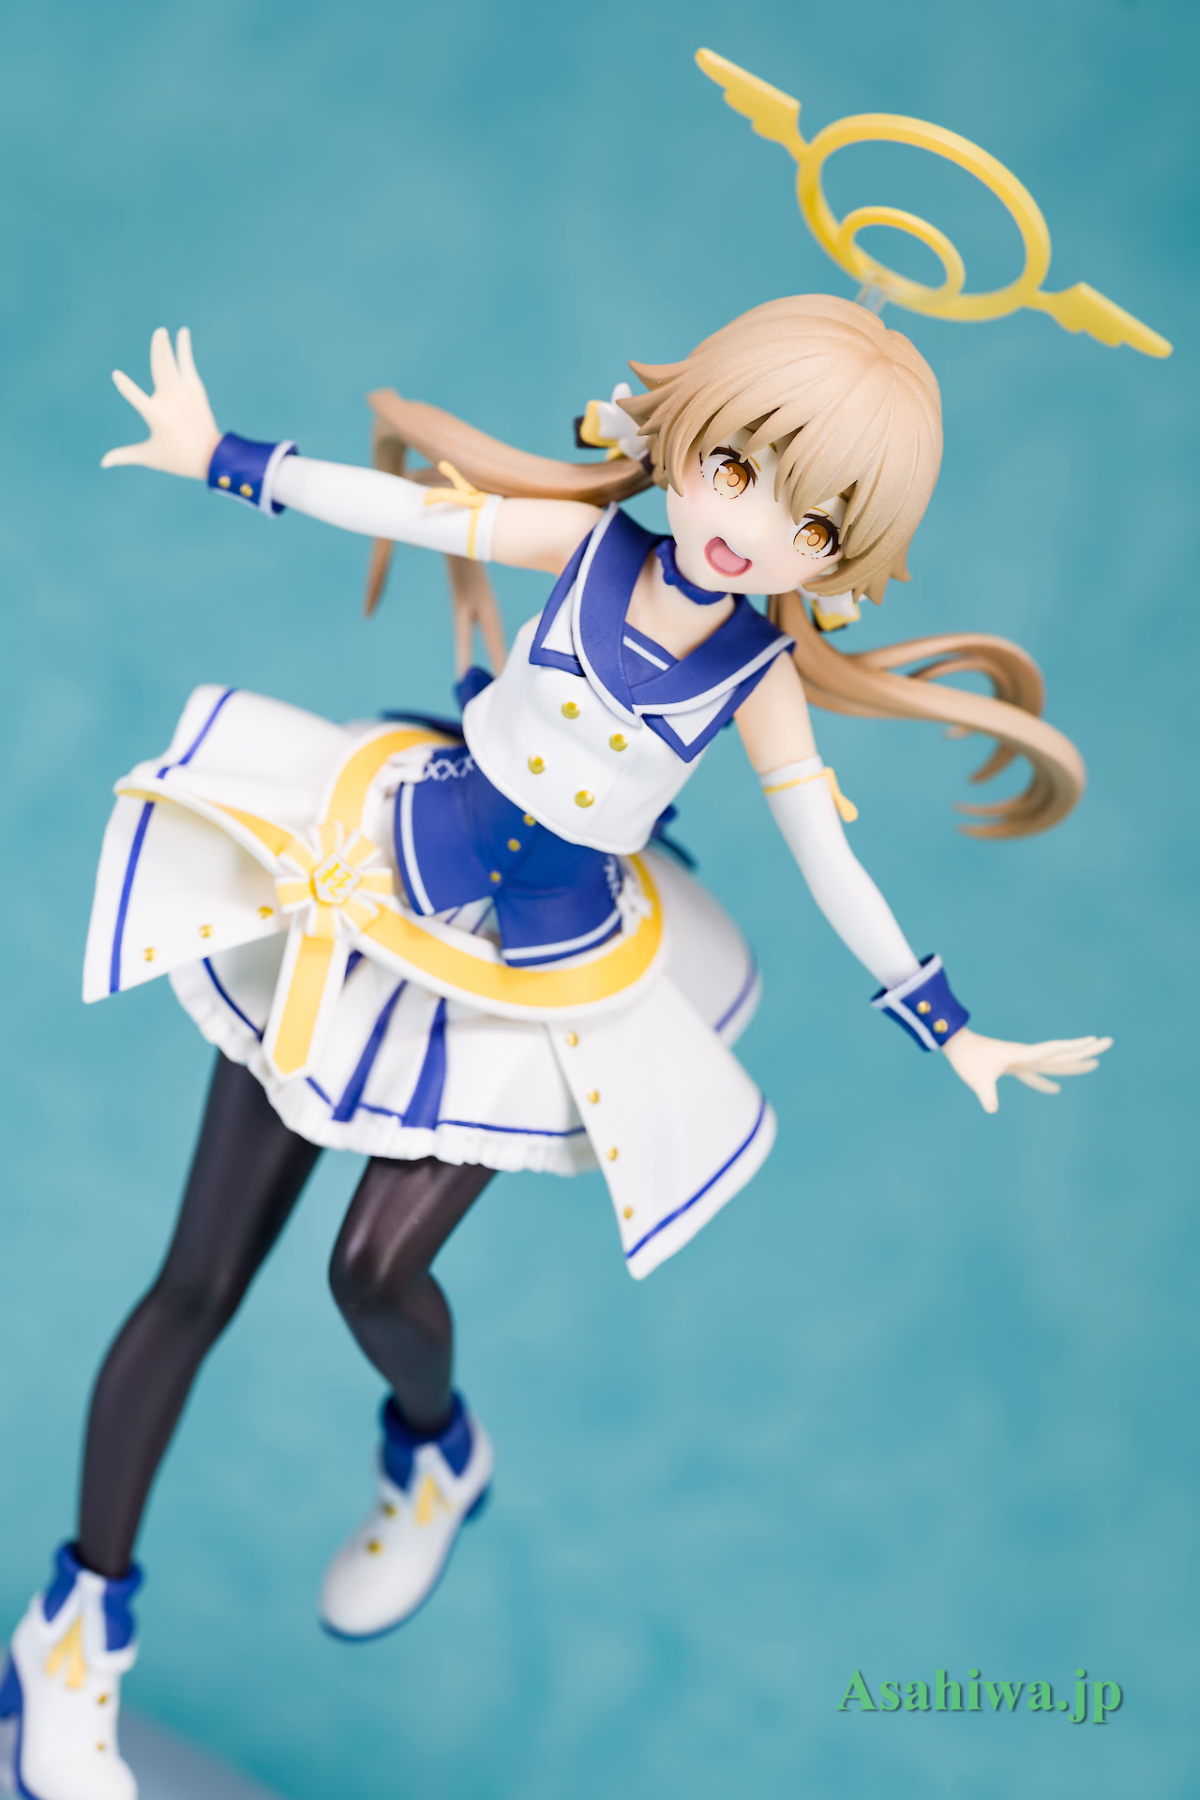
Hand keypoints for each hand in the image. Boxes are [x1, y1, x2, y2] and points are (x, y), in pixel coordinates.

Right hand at [101, 327, 221, 479]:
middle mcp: (171, 402)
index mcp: (157, 416)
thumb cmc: (177, 458)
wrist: (211, 457)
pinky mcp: (196, 391)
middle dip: (159, 351)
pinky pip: (188, 366)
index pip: (137, 398)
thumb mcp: (149, 457)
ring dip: (168, 347)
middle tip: (158, 333)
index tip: (116, 375)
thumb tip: (103, 463)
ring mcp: (185, 395)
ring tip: (163, 331)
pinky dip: (185, 351)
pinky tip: (183, 334)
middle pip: (162, 371)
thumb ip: (125, 456)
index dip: (126, 387)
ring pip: (174, 366)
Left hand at [942, 1025, 1111, 1113]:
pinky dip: (1046, 1081)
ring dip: (1074, 1064)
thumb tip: (991, 1108)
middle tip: (1109, 1043)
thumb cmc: (968, 1060)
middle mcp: (1027, 1055)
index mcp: (1023, 1055)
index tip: (1094, 1041)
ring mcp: (1022, 1060)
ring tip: (1095, 1065)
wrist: (956, 1046)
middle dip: (1086, 1049)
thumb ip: (987, 1094)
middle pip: (1062, 1053)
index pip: (1055, 1050)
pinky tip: (1056, 1090)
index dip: (1074, 1047)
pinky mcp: (1014, 1066)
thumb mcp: (978, 1080)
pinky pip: (1036, 1074)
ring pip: (1054, 1062)